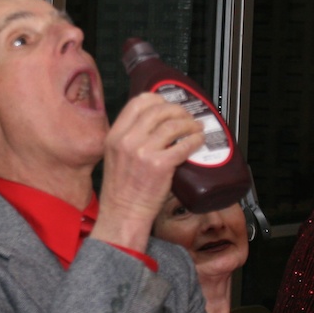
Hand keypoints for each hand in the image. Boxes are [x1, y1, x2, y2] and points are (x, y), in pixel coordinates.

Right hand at [92, 93, 205, 249]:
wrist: (123, 212)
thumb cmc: (121, 189)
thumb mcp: (115, 155)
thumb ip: (130, 137)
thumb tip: (154, 124)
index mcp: (115, 134)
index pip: (138, 102)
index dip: (158, 99)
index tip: (168, 105)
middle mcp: (128, 140)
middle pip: (159, 110)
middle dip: (178, 111)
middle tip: (186, 117)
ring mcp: (143, 152)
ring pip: (173, 124)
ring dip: (189, 124)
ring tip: (196, 128)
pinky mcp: (160, 165)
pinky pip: (183, 145)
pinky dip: (195, 140)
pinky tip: (198, 141)